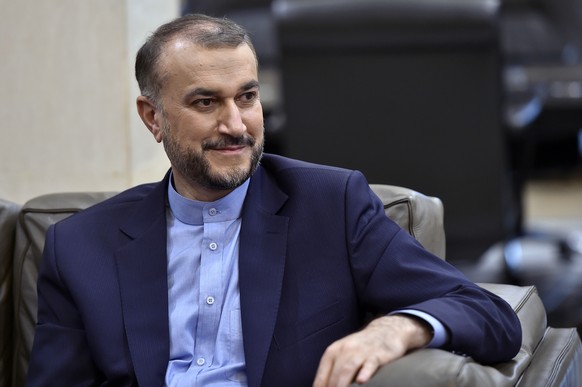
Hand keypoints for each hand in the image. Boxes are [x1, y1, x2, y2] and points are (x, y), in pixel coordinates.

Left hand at [312, 315, 431, 386]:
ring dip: (342, 384)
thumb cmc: (360, 347)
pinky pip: (370, 364)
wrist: (385, 330)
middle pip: (334, 374)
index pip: (322, 374)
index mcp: (333, 351)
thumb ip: (333, 371)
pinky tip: (361, 381)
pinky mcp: (378, 354)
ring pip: (348, 369)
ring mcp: (361, 351)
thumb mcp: (343, 354)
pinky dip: (365, 372)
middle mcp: (345, 350)